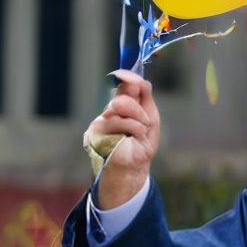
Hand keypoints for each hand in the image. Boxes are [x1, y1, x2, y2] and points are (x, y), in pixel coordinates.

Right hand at [83, 69, 159, 208]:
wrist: (134, 168)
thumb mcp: (149, 118)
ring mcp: (101, 121)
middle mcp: (109, 111)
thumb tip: (140, 79)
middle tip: (146, 123)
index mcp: (121, 105)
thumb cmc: (141, 144)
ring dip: (138, 119)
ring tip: (141, 133)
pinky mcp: (96, 131)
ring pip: (119, 105)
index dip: (127, 77)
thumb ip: (144, 97)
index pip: (120, 84)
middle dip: (138, 109)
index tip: (135, 80)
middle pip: (122, 96)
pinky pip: (118, 121)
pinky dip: (133, 128)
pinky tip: (135, 138)